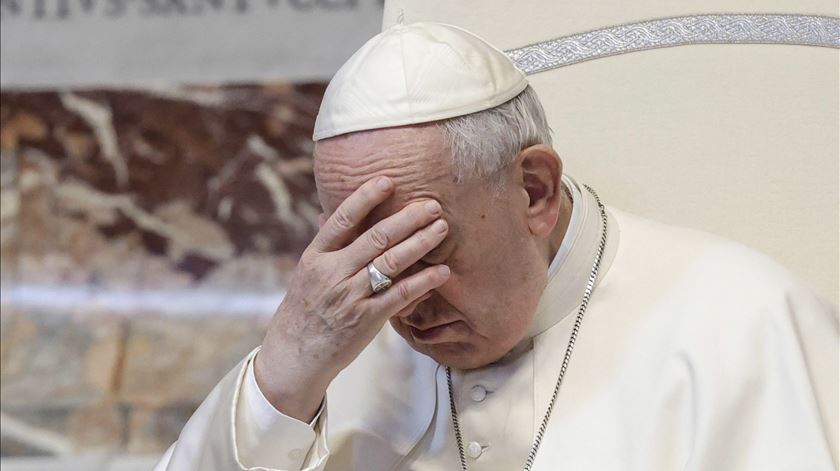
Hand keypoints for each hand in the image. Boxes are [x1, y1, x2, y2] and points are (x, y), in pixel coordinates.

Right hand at [254, 176, 450, 421]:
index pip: (342, 220)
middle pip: (375, 237)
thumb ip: (325, 245)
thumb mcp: (307, 274)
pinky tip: (442, 272)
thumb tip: (329, 213)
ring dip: (420, 243)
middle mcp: (332, 273)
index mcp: (315, 256)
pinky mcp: (366, 319)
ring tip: (441, 229)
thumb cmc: (304, 311)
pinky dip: (423, 281)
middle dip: (407, 218)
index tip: (388, 181)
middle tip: (432, 204)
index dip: (365, 198)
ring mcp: (349, 296)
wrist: (294, 355)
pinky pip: (399, 295)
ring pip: (391, 262)